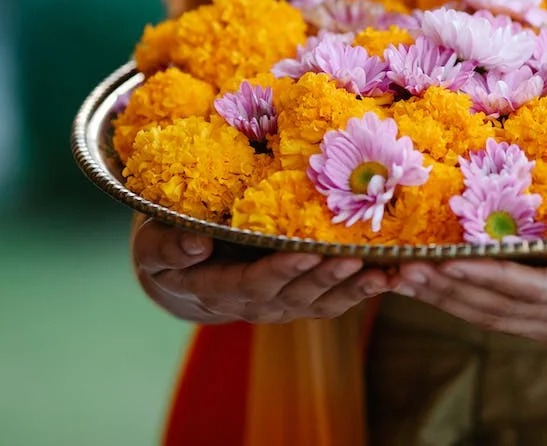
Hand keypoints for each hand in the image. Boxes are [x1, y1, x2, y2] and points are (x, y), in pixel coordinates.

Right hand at [132, 217, 388, 323]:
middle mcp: (257, 302)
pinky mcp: (304, 295)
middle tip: (358, 258)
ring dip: (356, 288)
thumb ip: (166, 247)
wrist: (183, 267)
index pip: (253, 283)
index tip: (307, 252)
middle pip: (297, 295)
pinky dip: (365, 288)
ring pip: (323, 301)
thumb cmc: (167, 243)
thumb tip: (195, 244)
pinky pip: (337, 298)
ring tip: (386, 272)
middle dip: (328, 277)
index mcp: (219, 288)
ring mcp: (284, 302)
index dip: (280, 271)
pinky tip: (394, 273)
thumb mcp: (152, 244)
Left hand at [391, 227, 546, 349]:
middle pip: (504, 307)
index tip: (447, 261)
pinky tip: (437, 285)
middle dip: (451, 288)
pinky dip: (466, 302)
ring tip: (402, 275)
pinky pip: (506, 316)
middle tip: (401, 265)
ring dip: (448, 299)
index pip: (536, 289)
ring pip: (497, 316)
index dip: (489, 277)